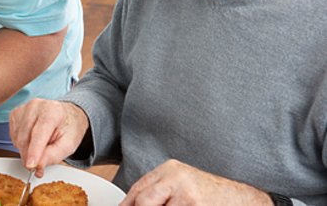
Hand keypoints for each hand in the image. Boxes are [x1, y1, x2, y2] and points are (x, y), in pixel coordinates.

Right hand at [9, 99, 87, 176]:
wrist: (65, 115)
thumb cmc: (68, 128)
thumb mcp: (69, 144)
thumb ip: (54, 155)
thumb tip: (38, 165)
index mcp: (52, 110)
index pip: (39, 133)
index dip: (34, 151)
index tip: (30, 165)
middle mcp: (35, 106)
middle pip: (25, 137)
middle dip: (29, 156)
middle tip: (37, 167)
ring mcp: (23, 108)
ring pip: (18, 139)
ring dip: (26, 150)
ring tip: (40, 148)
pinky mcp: (15, 114)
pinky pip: (13, 136)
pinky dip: (21, 144)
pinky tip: (32, 140)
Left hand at [121, 159, 272, 204]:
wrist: (245, 198)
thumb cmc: (212, 193)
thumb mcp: (182, 184)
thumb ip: (158, 191)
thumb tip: (132, 204)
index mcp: (169, 169)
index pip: (137, 190)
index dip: (127, 205)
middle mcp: (176, 179)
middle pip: (143, 202)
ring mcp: (187, 196)